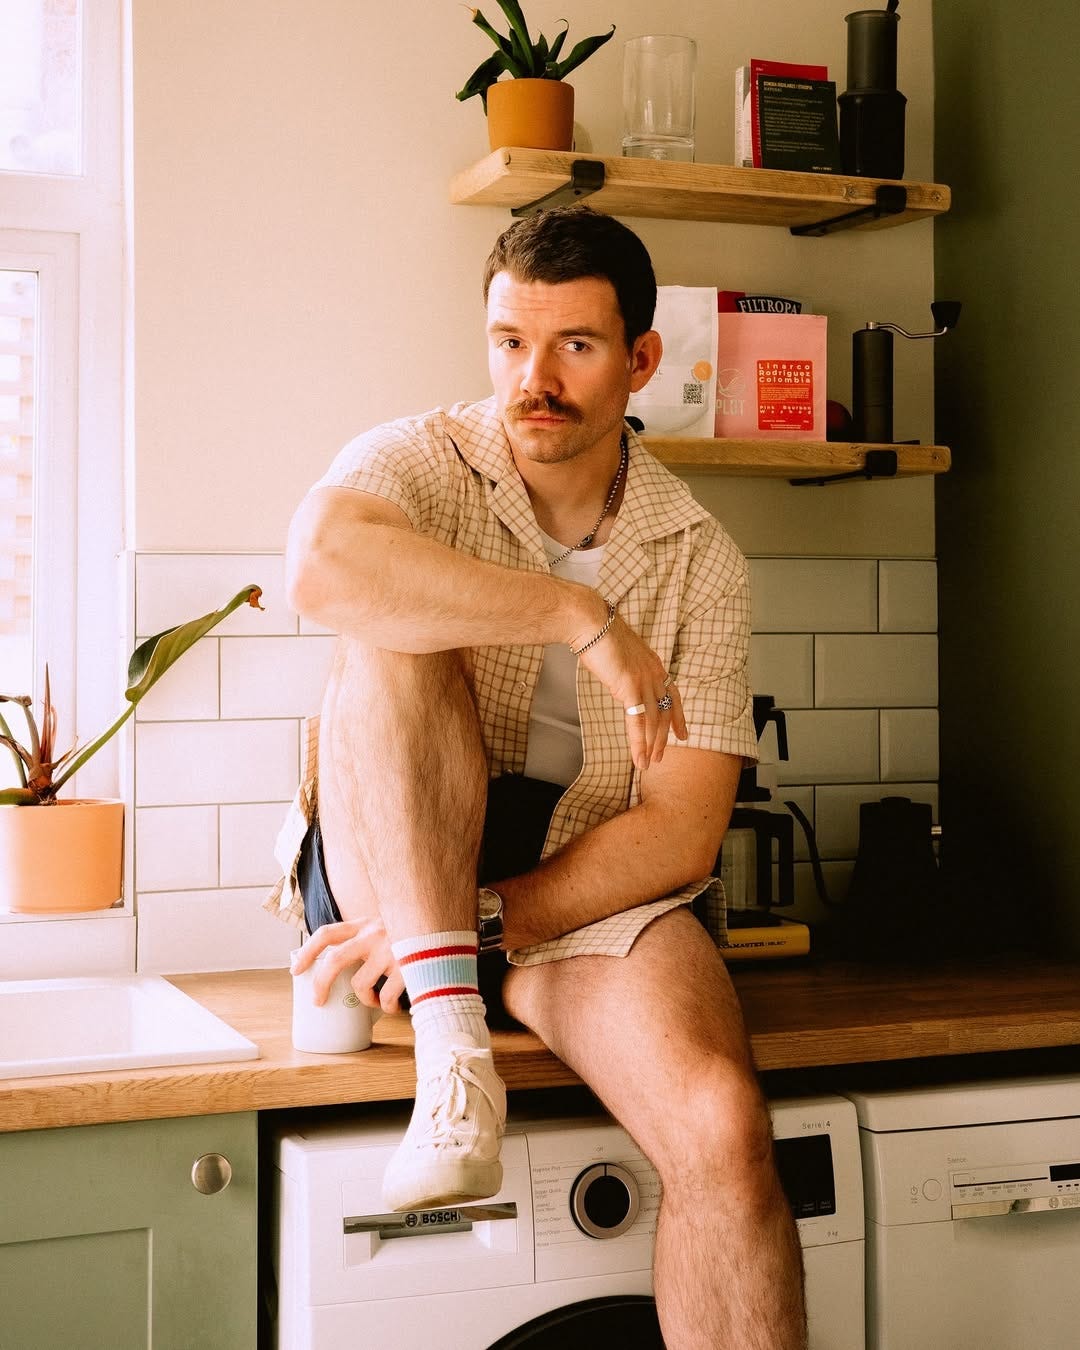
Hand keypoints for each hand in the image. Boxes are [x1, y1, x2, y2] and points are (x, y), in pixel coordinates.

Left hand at [290, 916, 405, 1012]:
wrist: (448, 927)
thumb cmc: (415, 930)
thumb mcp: (389, 925)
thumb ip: (370, 936)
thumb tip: (345, 964)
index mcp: (366, 924)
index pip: (328, 933)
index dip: (308, 951)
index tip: (296, 969)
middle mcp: (375, 935)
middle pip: (335, 960)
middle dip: (321, 984)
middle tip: (318, 1001)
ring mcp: (391, 951)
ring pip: (360, 985)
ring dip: (365, 1000)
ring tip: (376, 1002)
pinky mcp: (407, 967)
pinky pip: (387, 998)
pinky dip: (388, 1007)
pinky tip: (396, 1006)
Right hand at [575, 612, 686, 770]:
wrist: (588, 621)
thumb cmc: (596, 634)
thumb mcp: (618, 654)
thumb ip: (624, 670)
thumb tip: (620, 682)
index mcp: (653, 663)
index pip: (673, 695)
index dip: (678, 717)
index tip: (682, 733)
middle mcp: (654, 672)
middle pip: (666, 712)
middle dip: (663, 737)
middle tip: (661, 756)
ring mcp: (644, 680)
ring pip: (654, 721)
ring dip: (651, 745)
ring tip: (648, 763)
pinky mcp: (630, 686)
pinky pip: (638, 721)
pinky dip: (638, 743)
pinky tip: (638, 758)